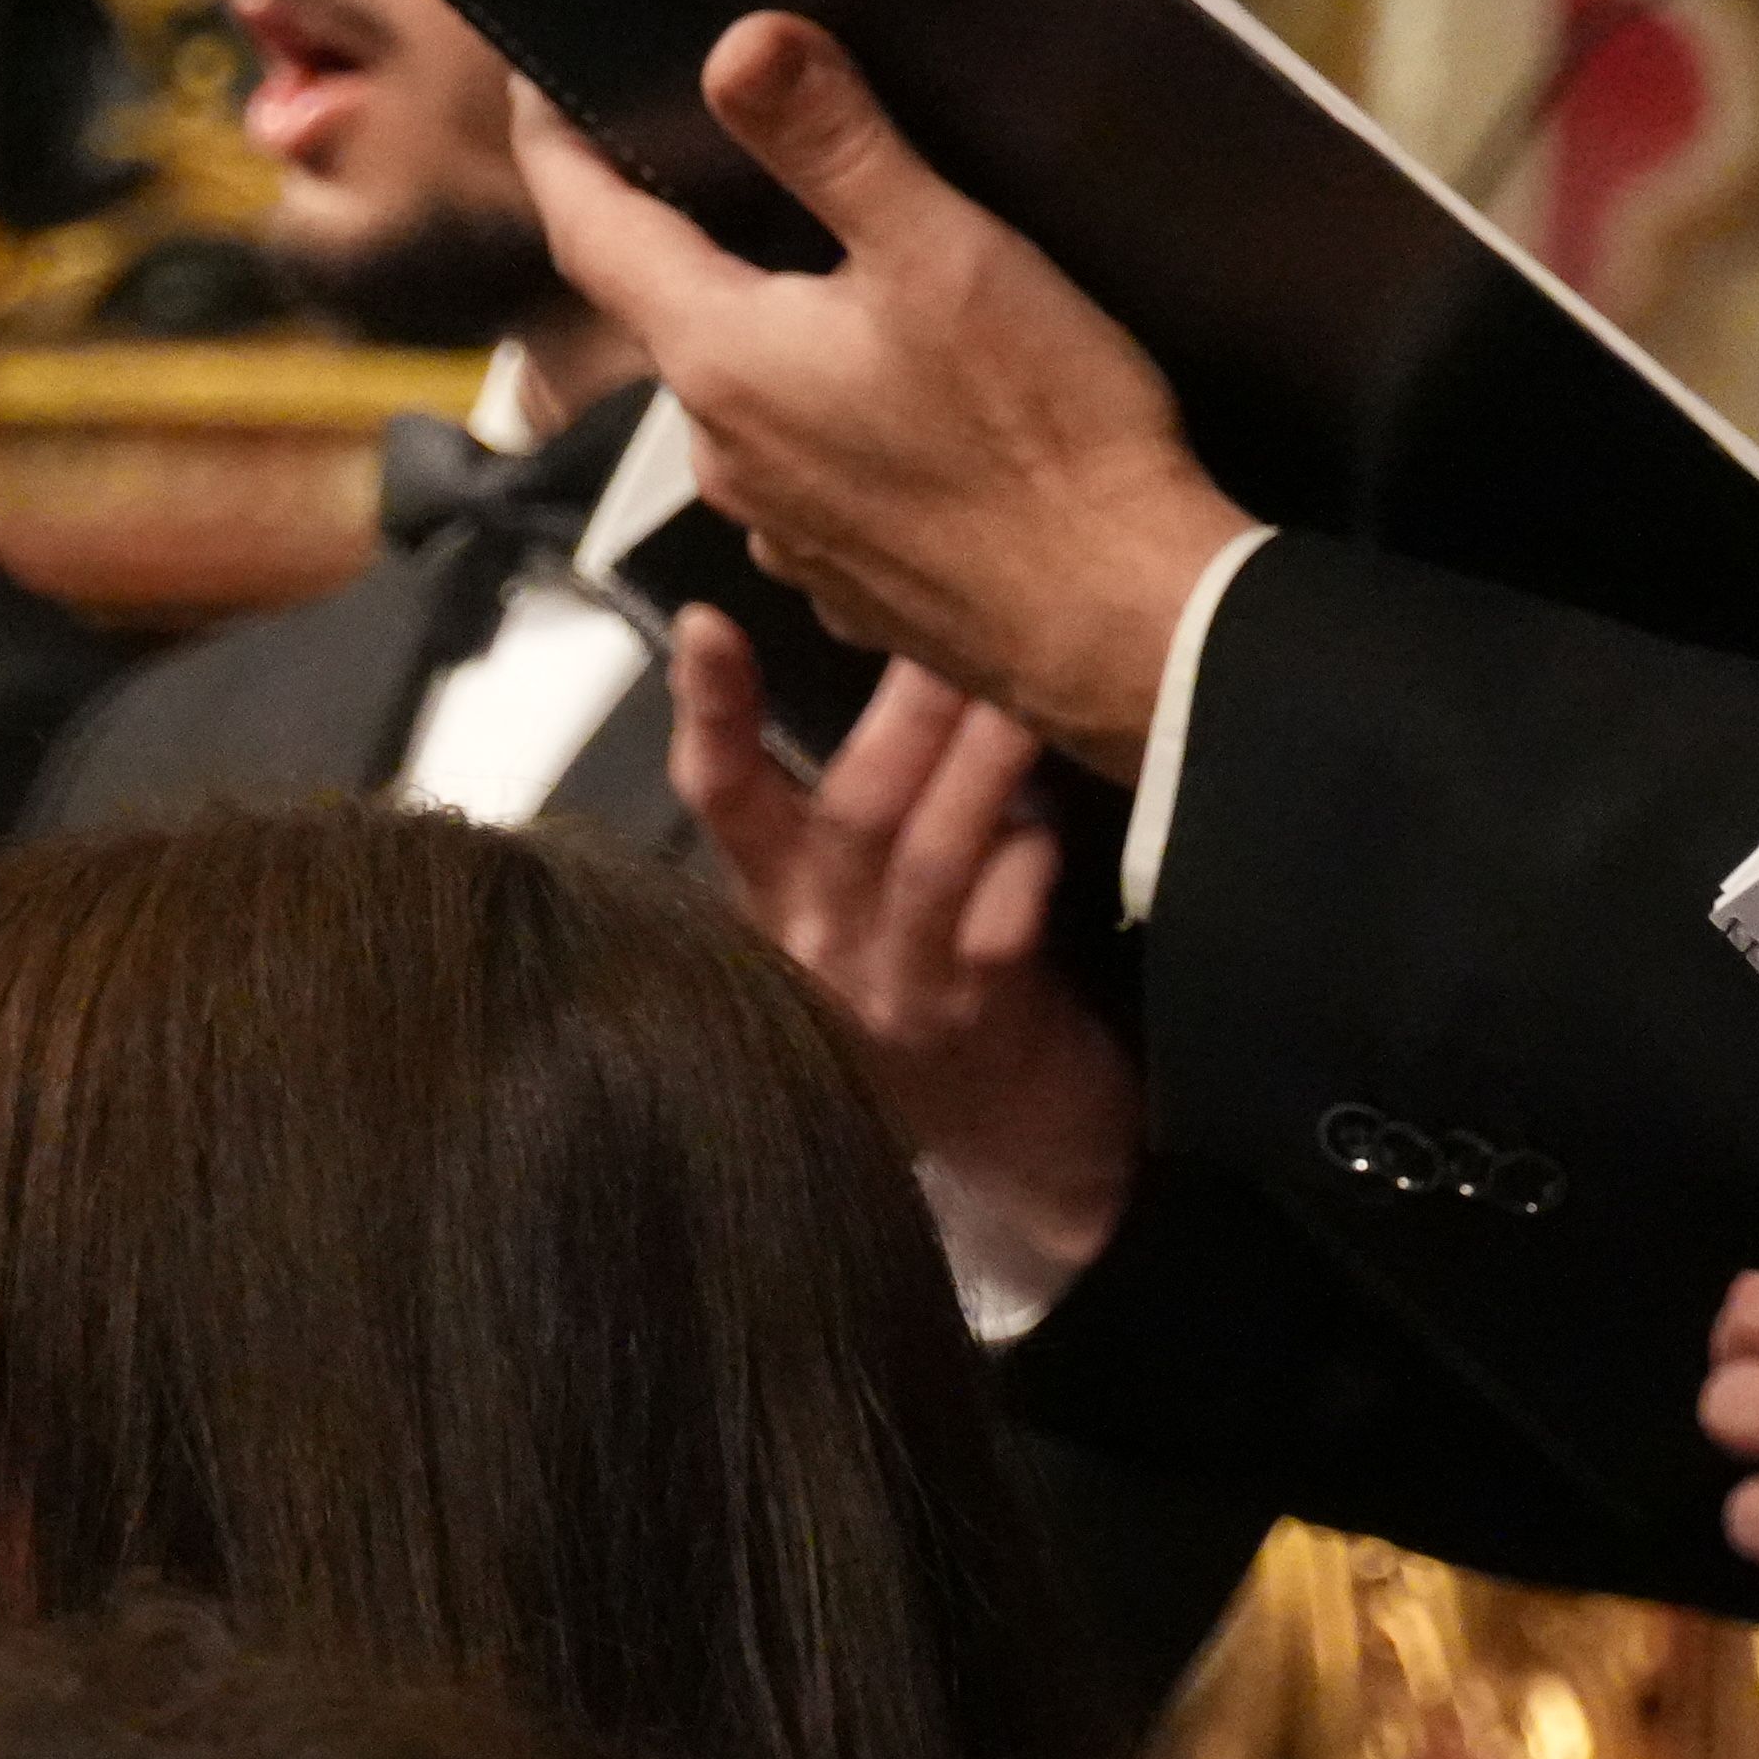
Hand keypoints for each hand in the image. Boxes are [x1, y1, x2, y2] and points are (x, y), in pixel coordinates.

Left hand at [511, 21, 1252, 773]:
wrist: (1129, 621)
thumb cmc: (1047, 441)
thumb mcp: (942, 252)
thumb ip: (833, 142)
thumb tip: (736, 48)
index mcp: (726, 359)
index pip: (591, 232)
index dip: (557, 149)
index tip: (539, 92)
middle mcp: (728, 452)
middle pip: (671, 311)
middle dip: (690, 236)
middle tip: (731, 160)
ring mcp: (784, 526)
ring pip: (747, 394)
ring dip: (775, 333)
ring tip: (854, 279)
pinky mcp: (848, 574)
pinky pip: (808, 468)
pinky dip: (833, 417)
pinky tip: (914, 399)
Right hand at [669, 607, 1143, 1300]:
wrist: (1018, 1139)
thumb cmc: (940, 977)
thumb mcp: (874, 889)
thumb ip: (873, 788)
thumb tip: (906, 633)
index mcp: (779, 897)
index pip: (725, 796)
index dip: (711, 712)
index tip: (707, 622)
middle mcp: (818, 947)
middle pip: (847, 811)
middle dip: (903, 711)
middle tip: (950, 619)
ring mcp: (895, 992)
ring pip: (928, 858)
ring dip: (978, 763)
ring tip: (1021, 686)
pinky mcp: (973, 1025)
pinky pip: (996, 926)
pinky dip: (1025, 863)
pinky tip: (1051, 823)